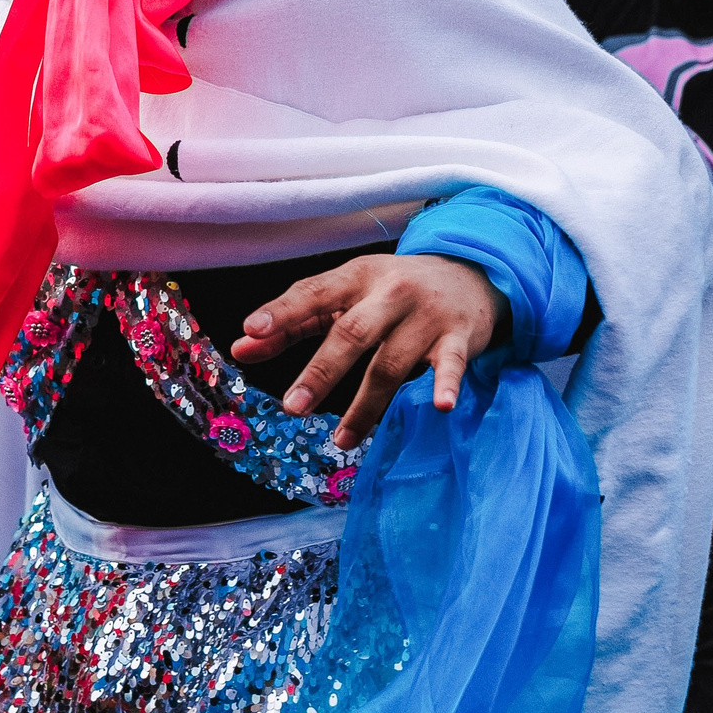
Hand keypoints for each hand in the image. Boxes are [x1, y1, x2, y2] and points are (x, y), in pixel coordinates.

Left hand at [231, 254, 502, 448]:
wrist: (470, 274)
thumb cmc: (390, 292)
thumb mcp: (344, 296)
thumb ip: (293, 323)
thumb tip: (242, 349)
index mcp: (356, 277)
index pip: (313, 292)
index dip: (282, 311)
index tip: (251, 330)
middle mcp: (390, 293)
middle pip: (352, 332)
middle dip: (321, 371)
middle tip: (293, 407)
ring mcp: (426, 316)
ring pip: (392, 363)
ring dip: (367, 406)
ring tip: (341, 438)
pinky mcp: (458, 338)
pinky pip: (451, 364)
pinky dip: (446, 385)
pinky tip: (440, 406)